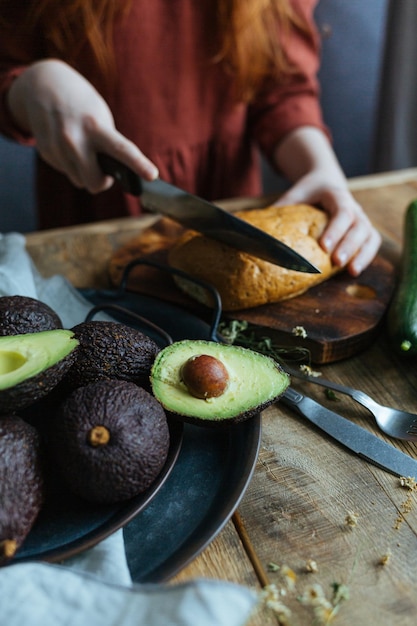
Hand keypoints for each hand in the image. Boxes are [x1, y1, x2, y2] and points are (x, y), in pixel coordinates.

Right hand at [7, 59, 157, 192]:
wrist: (43, 85)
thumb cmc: (82, 106)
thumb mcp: (100, 118)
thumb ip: (107, 145)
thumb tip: (111, 176)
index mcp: (95, 126)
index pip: (121, 149)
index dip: (138, 164)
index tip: (152, 176)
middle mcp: (74, 138)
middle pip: (94, 182)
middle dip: (101, 182)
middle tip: (105, 174)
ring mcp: (57, 147)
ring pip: (79, 181)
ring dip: (84, 173)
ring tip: (83, 151)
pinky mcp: (45, 152)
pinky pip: (66, 171)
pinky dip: (70, 164)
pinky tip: (66, 145)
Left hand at [273, 126, 380, 275]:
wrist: (326, 182)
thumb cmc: (309, 191)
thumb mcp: (296, 194)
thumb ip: (282, 207)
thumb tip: (257, 224)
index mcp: (337, 196)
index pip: (342, 212)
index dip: (335, 230)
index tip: (323, 246)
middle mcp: (354, 207)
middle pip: (359, 226)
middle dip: (349, 245)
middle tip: (336, 262)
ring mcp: (362, 219)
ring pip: (370, 235)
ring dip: (362, 254)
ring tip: (351, 271)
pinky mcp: (365, 229)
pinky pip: (372, 243)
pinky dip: (367, 256)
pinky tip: (355, 270)